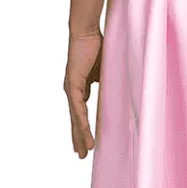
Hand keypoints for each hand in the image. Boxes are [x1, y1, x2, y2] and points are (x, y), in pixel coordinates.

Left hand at [65, 30, 102, 156]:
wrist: (86, 31)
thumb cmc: (96, 46)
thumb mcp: (104, 71)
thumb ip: (106, 83)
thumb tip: (116, 94)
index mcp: (79, 87)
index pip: (80, 112)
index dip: (83, 128)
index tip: (86, 142)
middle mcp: (72, 90)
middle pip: (75, 119)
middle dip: (78, 138)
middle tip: (81, 156)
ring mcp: (71, 88)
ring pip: (76, 118)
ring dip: (80, 135)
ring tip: (84, 152)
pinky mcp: (72, 84)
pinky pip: (78, 108)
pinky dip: (81, 123)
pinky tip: (84, 135)